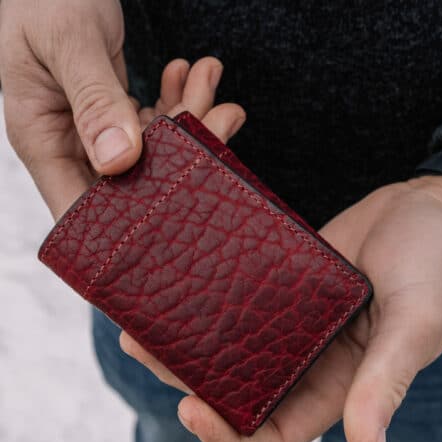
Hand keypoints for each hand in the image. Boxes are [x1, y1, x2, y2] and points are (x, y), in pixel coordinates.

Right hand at [0, 0, 243, 219]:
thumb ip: (93, 99)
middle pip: (133, 182)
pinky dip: (178, 100)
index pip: (81, 209)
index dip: (128, 222)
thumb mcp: (67, 41)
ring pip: (154, 152)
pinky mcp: (117, 113)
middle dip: (183, 157)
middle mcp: (71, 145)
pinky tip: (191, 73)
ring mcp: (96, 131)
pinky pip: (155, 122)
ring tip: (209, 76)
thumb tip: (119, 161)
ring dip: (190, 119)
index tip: (180, 204)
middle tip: (221, 116)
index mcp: (42, 140)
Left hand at [120, 173, 441, 441]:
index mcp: (339, 385)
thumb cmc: (433, 267)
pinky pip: (239, 299)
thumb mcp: (414, 326)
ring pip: (229, 344)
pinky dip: (209, 298)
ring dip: (187, 339)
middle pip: (237, 388)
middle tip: (143, 350)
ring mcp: (292, 320)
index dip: (231, 436)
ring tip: (142, 320)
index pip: (275, 432)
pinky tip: (179, 283)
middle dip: (188, 380)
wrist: (426, 210)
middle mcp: (308, 359)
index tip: (190, 410)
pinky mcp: (283, 282)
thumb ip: (385, 386)